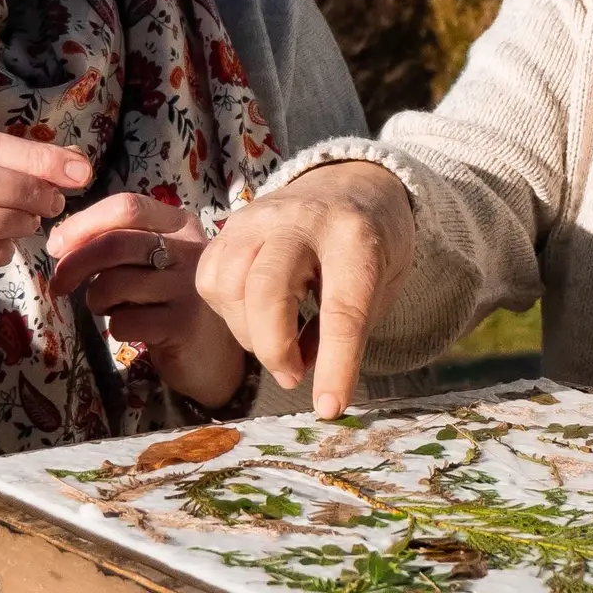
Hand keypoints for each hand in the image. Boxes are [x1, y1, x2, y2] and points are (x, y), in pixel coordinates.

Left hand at [48, 194, 244, 409]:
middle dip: (74, 265)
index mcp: (181, 225)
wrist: (213, 351)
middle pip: (114, 243)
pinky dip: (115, 328)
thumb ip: (118, 241)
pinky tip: (133, 329)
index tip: (57, 246)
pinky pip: (124, 321)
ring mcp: (189, 287)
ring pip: (113, 284)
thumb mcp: (153, 259)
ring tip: (112, 308)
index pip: (127, 207)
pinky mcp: (183, 324)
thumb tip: (62, 242)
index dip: (82, 224)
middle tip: (59, 285)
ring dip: (96, 300)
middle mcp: (190, 250)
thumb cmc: (171, 298)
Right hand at [195, 162, 414, 418]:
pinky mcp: (229, 225)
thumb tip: (312, 388)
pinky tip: (255, 316)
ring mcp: (258, 218)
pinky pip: (210, 277)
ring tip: (276, 341)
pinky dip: (228, 312)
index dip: (335, 364)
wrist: (352, 184)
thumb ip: (347, 333)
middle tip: (292, 376)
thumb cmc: (372, 245)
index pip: (343, 308)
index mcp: (356, 237)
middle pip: (266, 287)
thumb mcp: (382, 285)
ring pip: (227, 283)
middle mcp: (302, 220)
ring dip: (247, 331)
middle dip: (273, 347)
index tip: (330, 408)